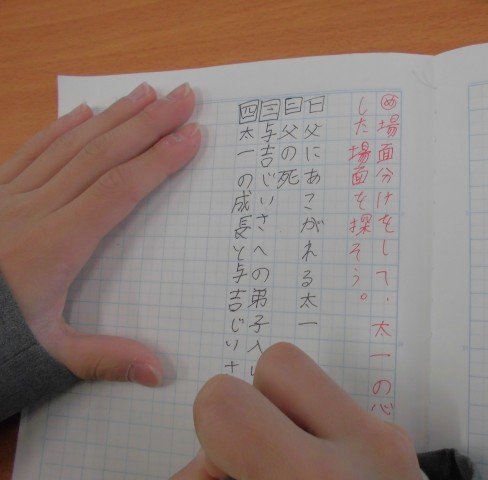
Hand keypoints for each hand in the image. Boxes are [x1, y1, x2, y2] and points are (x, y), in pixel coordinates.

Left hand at [0, 82, 200, 385]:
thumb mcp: (47, 357)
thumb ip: (105, 359)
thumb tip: (160, 371)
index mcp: (56, 245)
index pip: (119, 190)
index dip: (158, 161)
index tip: (191, 135)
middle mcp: (35, 209)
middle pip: (101, 156)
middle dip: (146, 123)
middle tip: (182, 96)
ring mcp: (10, 196)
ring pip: (69, 146)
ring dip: (110, 117)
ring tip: (144, 92)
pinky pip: (29, 152)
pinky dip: (58, 129)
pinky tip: (80, 113)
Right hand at [172, 343, 422, 479]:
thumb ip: (212, 479)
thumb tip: (198, 466)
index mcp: (310, 477)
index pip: (223, 400)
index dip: (208, 434)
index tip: (217, 468)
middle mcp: (363, 446)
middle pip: (280, 363)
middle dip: (253, 407)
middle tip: (255, 460)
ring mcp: (393, 444)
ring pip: (317, 388)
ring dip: (289, 421)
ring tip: (287, 468)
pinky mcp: (407, 450)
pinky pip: (345, 417)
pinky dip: (320, 441)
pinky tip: (319, 477)